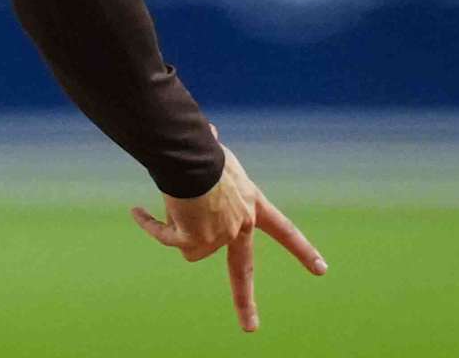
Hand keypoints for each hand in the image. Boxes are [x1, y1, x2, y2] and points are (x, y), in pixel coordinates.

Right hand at [130, 132, 327, 331]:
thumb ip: (214, 149)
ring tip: (171, 199)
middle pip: (242, 269)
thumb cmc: (203, 147)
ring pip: (189, 246)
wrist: (193, 158)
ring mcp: (217, 237)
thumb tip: (207, 130)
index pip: (284, 230)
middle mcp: (240, 226)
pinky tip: (138, 212)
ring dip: (175, 226)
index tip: (321, 269)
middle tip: (250, 328)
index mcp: (253, 204)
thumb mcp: (217, 151)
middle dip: (244, 302)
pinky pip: (166, 238)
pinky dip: (151, 225)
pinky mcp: (193, 240)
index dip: (301, 250)